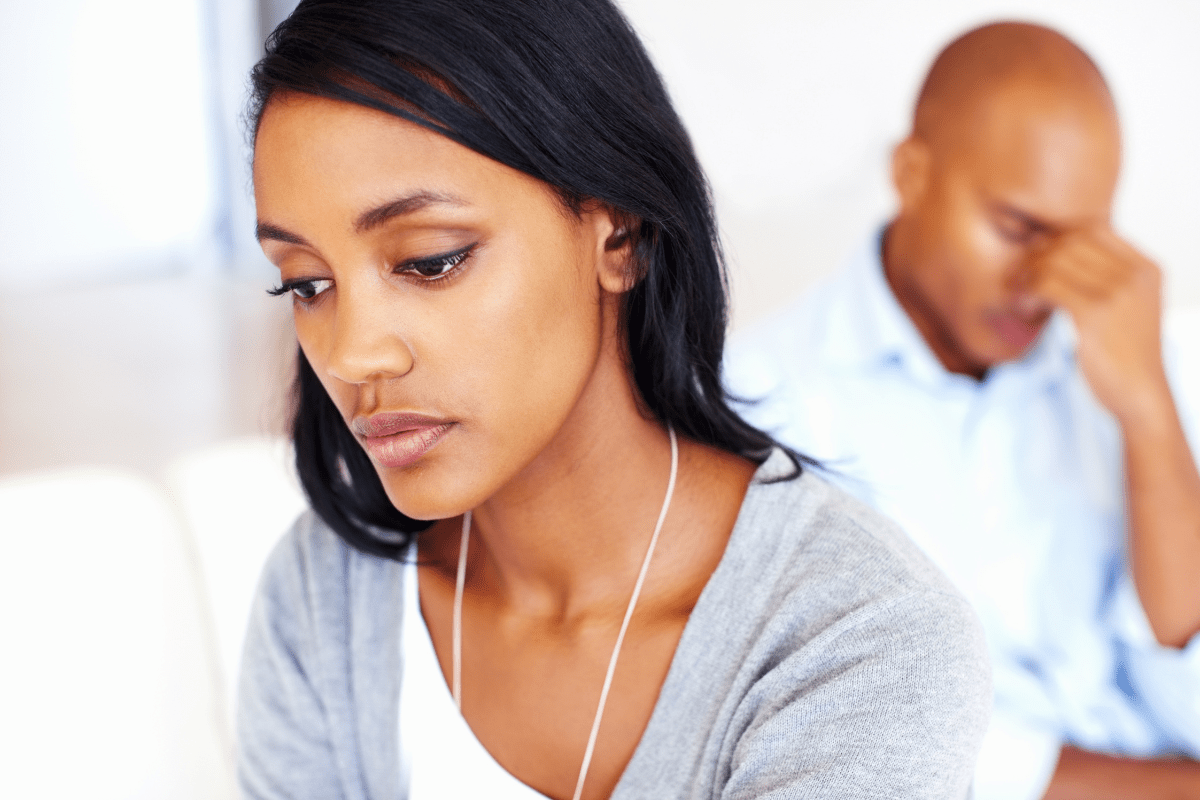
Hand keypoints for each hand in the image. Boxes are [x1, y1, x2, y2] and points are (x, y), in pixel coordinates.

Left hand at [1019, 226, 1170, 428]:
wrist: (1141, 395)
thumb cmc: (1126, 355)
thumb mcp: (1128, 307)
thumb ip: (1107, 279)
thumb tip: (1058, 252)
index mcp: (1146, 268)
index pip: (1093, 228)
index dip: (1057, 239)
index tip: (1038, 262)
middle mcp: (1135, 274)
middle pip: (1070, 240)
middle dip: (1037, 256)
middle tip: (1020, 279)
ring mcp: (1117, 292)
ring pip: (1054, 260)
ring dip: (1028, 275)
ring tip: (1020, 298)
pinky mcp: (1095, 314)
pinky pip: (1047, 285)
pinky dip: (1027, 293)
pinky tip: (1024, 310)